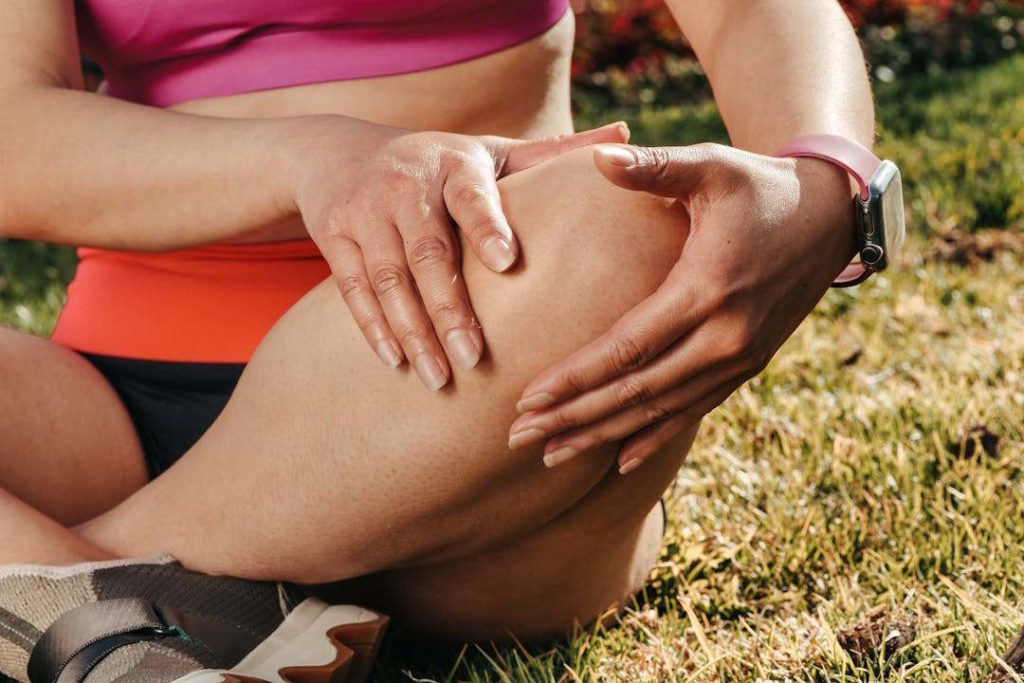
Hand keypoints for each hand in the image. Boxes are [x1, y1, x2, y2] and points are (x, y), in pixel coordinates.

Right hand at [291, 119, 628, 389]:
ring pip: (388, 278)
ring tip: (438, 379)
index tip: (508, 262)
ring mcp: (364, 210)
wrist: (336, 151)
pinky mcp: (332, 234)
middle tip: (475, 359)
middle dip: (450, 309)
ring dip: (412, 331)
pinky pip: (352, 288)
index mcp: (454, 163)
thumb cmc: (437, 162)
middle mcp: (406, 183)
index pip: (472, 195)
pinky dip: (372, 327)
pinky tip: (394, 362)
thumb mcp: (489, 150)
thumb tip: (628, 139)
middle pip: (427, 252)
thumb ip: (552, 154)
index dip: (486, 226)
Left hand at [507, 142, 857, 471]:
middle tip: (519, 438)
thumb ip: (654, 167)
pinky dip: (653, 435)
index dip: (575, 377)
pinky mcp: (747, 365)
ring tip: (552, 456)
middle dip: (574, 418)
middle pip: (636, 392)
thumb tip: (598, 156)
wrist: (830, 216)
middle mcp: (725, 336)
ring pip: (660, 410)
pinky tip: (619, 459)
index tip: (527, 399)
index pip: (627, 348)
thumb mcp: (711, 166)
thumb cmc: (759, 185)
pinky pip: (693, 410)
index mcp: (707, 289)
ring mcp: (740, 358)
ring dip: (604, 436)